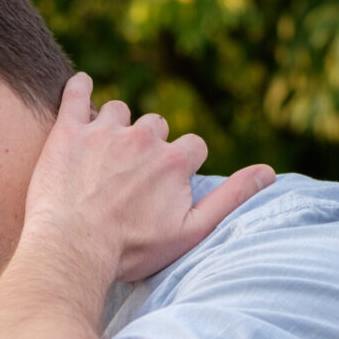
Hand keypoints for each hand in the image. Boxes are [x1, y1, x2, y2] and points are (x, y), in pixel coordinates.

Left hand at [24, 72, 274, 281]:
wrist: (73, 250)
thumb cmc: (132, 250)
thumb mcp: (190, 232)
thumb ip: (230, 198)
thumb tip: (269, 173)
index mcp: (175, 160)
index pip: (192, 146)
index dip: (181, 165)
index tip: (164, 186)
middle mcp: (144, 137)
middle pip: (156, 125)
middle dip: (148, 145)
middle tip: (128, 175)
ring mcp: (104, 131)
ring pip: (119, 111)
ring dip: (115, 127)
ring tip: (101, 155)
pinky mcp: (69, 130)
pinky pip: (77, 91)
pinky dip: (80, 88)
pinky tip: (81, 93)